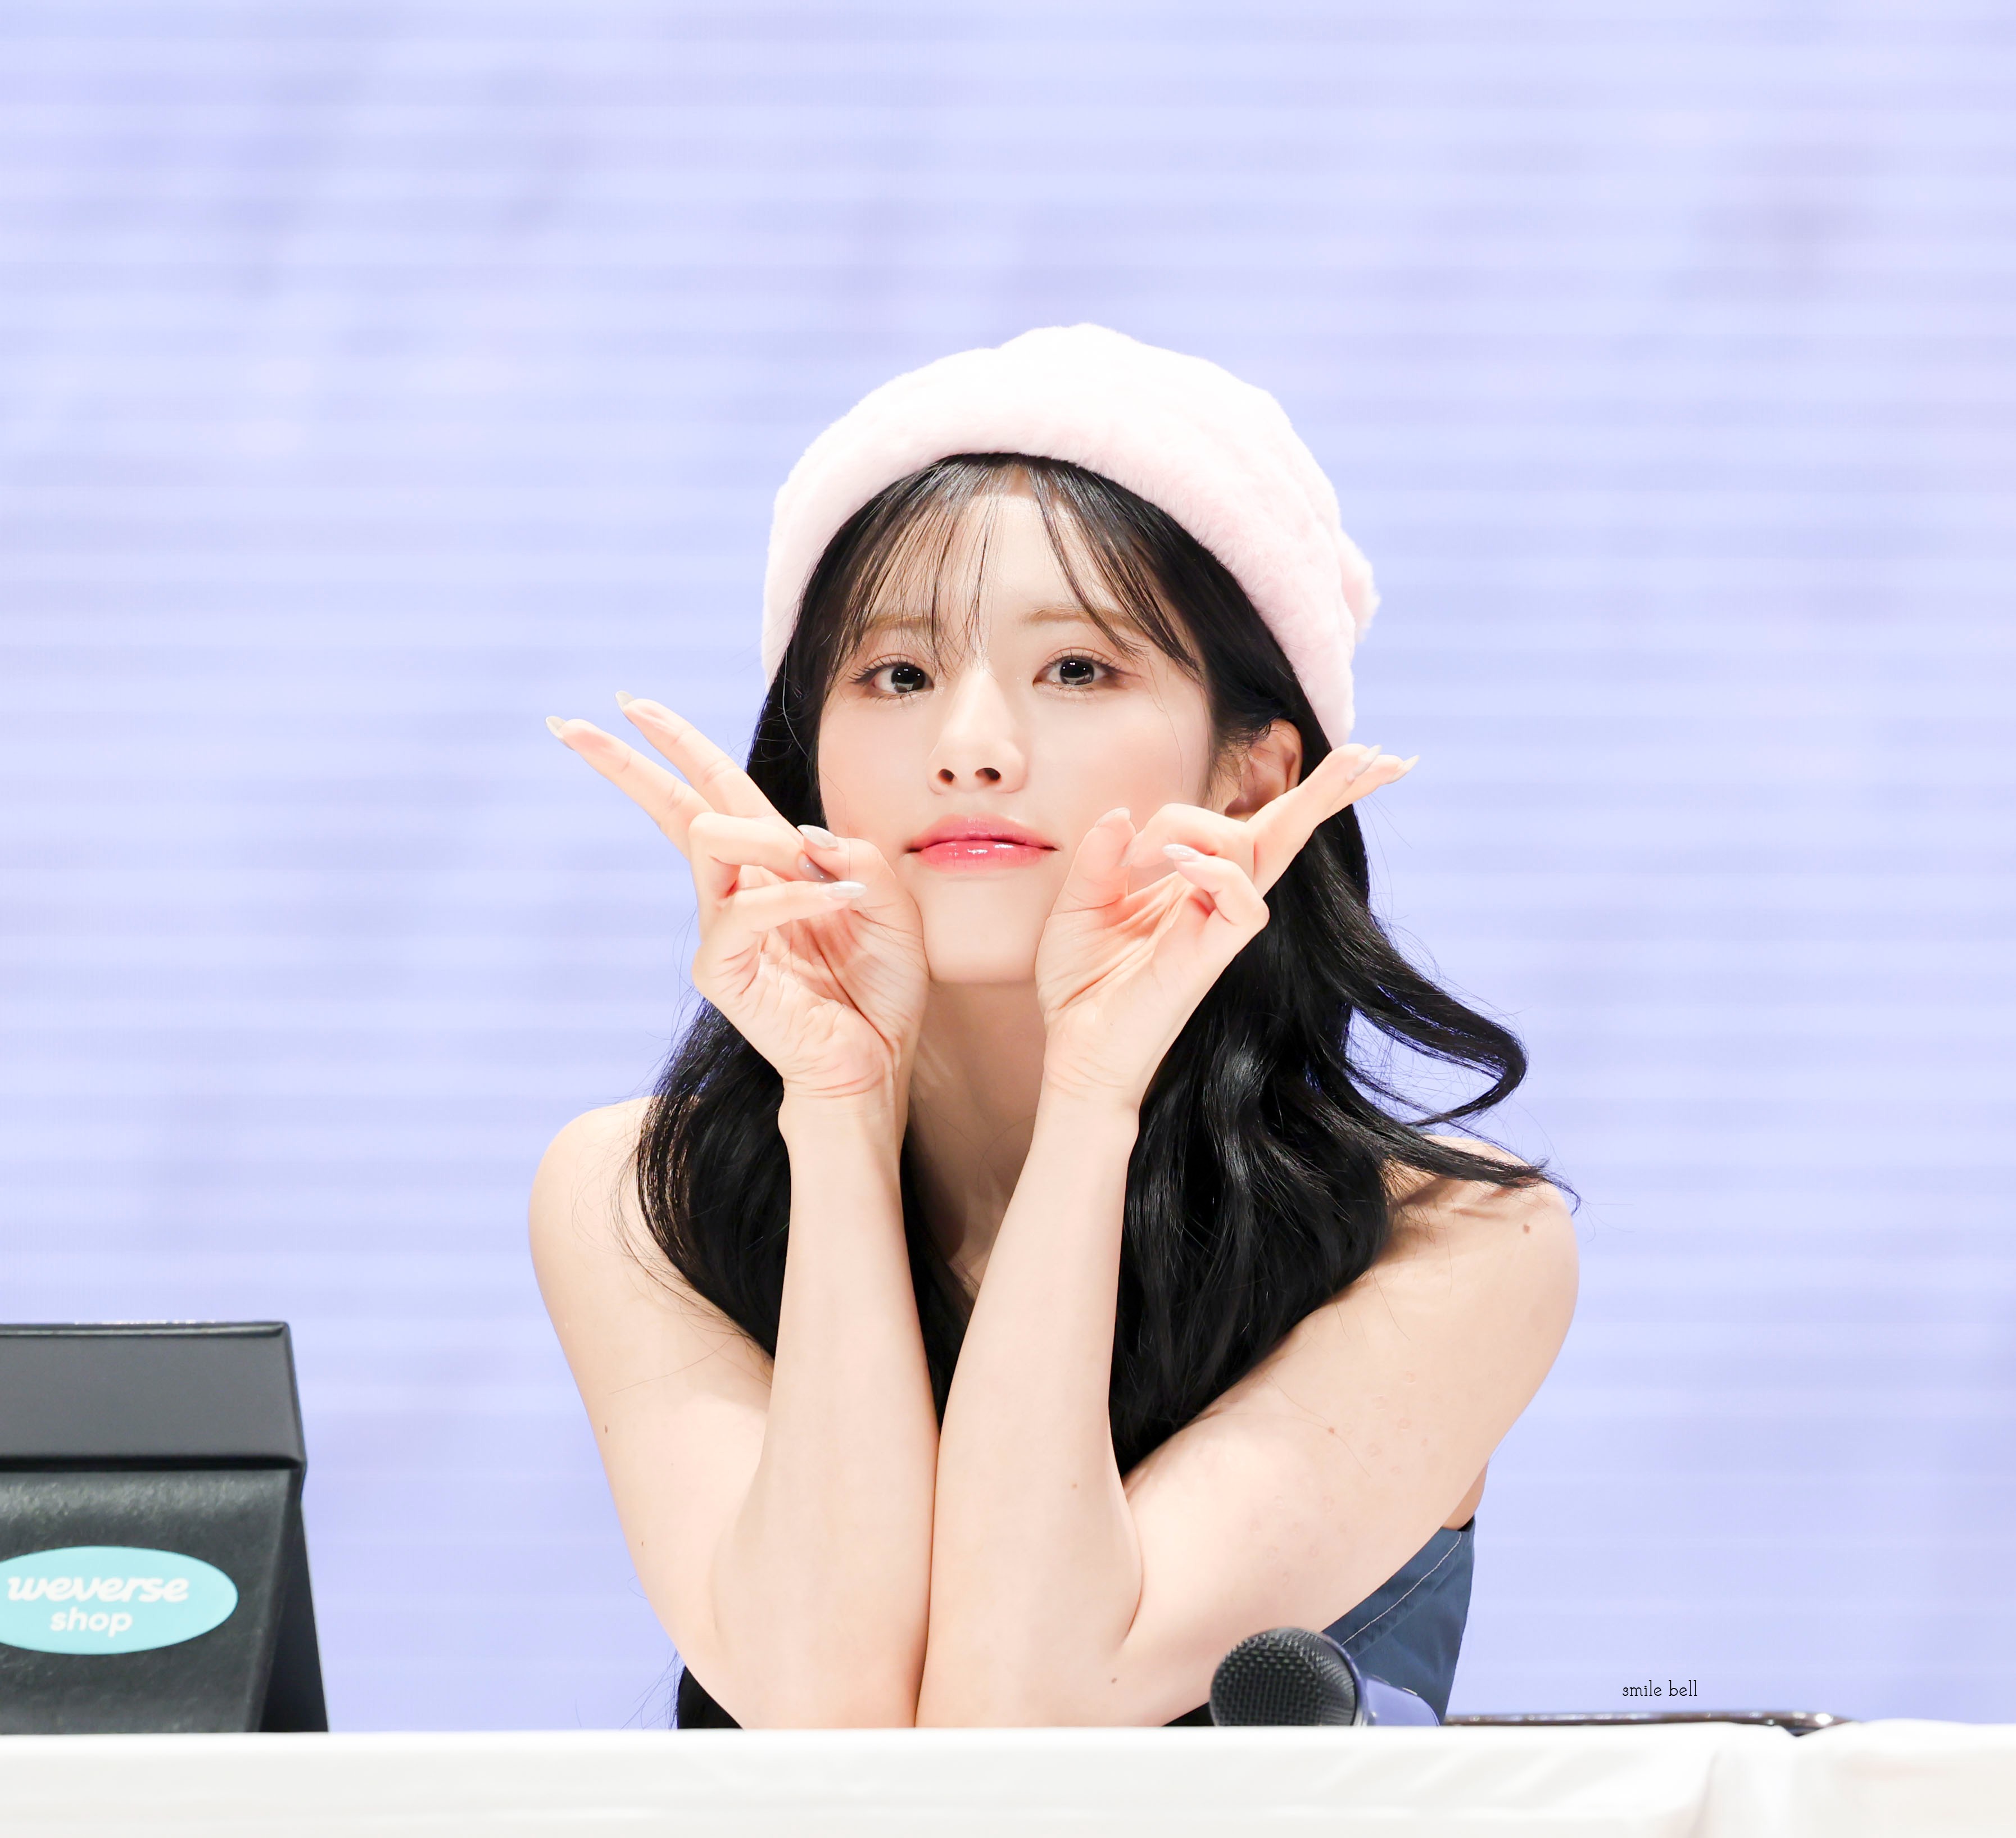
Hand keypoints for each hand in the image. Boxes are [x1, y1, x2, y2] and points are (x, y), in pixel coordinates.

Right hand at [547, 697, 927, 1106]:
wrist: (876, 1061)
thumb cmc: (881, 987)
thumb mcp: (891, 901)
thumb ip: (855, 855)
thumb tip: (801, 836)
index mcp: (773, 866)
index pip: (714, 791)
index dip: (676, 744)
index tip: (629, 703)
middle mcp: (737, 891)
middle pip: (676, 808)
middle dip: (627, 763)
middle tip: (569, 724)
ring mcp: (722, 930)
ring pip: (711, 841)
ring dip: (775, 844)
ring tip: (842, 888)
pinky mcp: (720, 970)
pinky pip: (745, 909)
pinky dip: (799, 898)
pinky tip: (843, 903)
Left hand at [1033, 743, 1413, 1107]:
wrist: (1075, 1053)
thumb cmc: (1081, 986)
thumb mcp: (1078, 904)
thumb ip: (1101, 856)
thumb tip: (1125, 814)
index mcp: (1195, 884)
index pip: (1258, 829)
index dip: (1302, 795)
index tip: (1356, 757)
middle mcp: (1217, 902)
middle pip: (1287, 835)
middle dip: (1330, 791)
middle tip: (1383, 754)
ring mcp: (1219, 930)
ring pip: (1254, 852)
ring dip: (1200, 826)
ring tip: (1146, 852)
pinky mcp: (1211, 958)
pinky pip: (1242, 905)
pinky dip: (1214, 868)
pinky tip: (1178, 858)